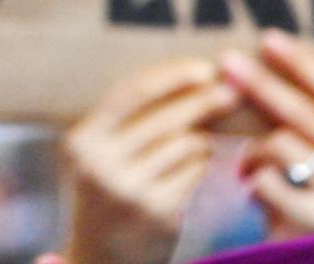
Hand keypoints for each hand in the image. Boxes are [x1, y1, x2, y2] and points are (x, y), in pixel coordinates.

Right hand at [63, 58, 238, 263]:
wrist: (96, 260)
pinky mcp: (158, 218)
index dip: (170, 76)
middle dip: (202, 101)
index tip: (203, 68)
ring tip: (212, 135)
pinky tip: (208, 165)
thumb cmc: (105, 191)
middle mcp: (101, 166)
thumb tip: (192, 77)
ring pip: (185, 147)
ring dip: (206, 137)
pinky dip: (206, 166)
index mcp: (82, 140)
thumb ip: (130, 117)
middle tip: (231, 90)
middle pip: (164, 119)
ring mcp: (130, 194)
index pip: (131, 93)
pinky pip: (195, 177)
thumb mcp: (99, 150)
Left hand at [222, 30, 313, 238]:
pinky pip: (269, 180)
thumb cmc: (289, 163)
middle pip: (303, 110)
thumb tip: (264, 41)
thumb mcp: (297, 124)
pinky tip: (247, 180)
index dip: (298, 61)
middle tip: (227, 60)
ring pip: (282, 143)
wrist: (285, 224)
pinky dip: (251, 174)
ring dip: (252, 144)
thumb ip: (289, 91)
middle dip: (261, 82)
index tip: (266, 38)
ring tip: (244, 156)